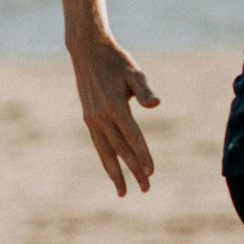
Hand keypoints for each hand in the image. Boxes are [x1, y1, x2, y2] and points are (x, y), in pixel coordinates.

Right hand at [70, 31, 161, 195]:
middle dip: (134, 170)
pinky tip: (112, 170)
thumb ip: (144, 90)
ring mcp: (92, 119)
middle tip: (146, 188)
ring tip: (124, 192)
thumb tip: (156, 104)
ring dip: (115, 173)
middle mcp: (101, 116)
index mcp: (115, 106)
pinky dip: (105, 159)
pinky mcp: (88, 118)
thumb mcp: (134, 72)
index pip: (133, 137)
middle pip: (120, 150)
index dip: (143, 156)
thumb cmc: (116, 61)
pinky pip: (98, 144)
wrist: (87, 51)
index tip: (151, 172)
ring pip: (105, 152)